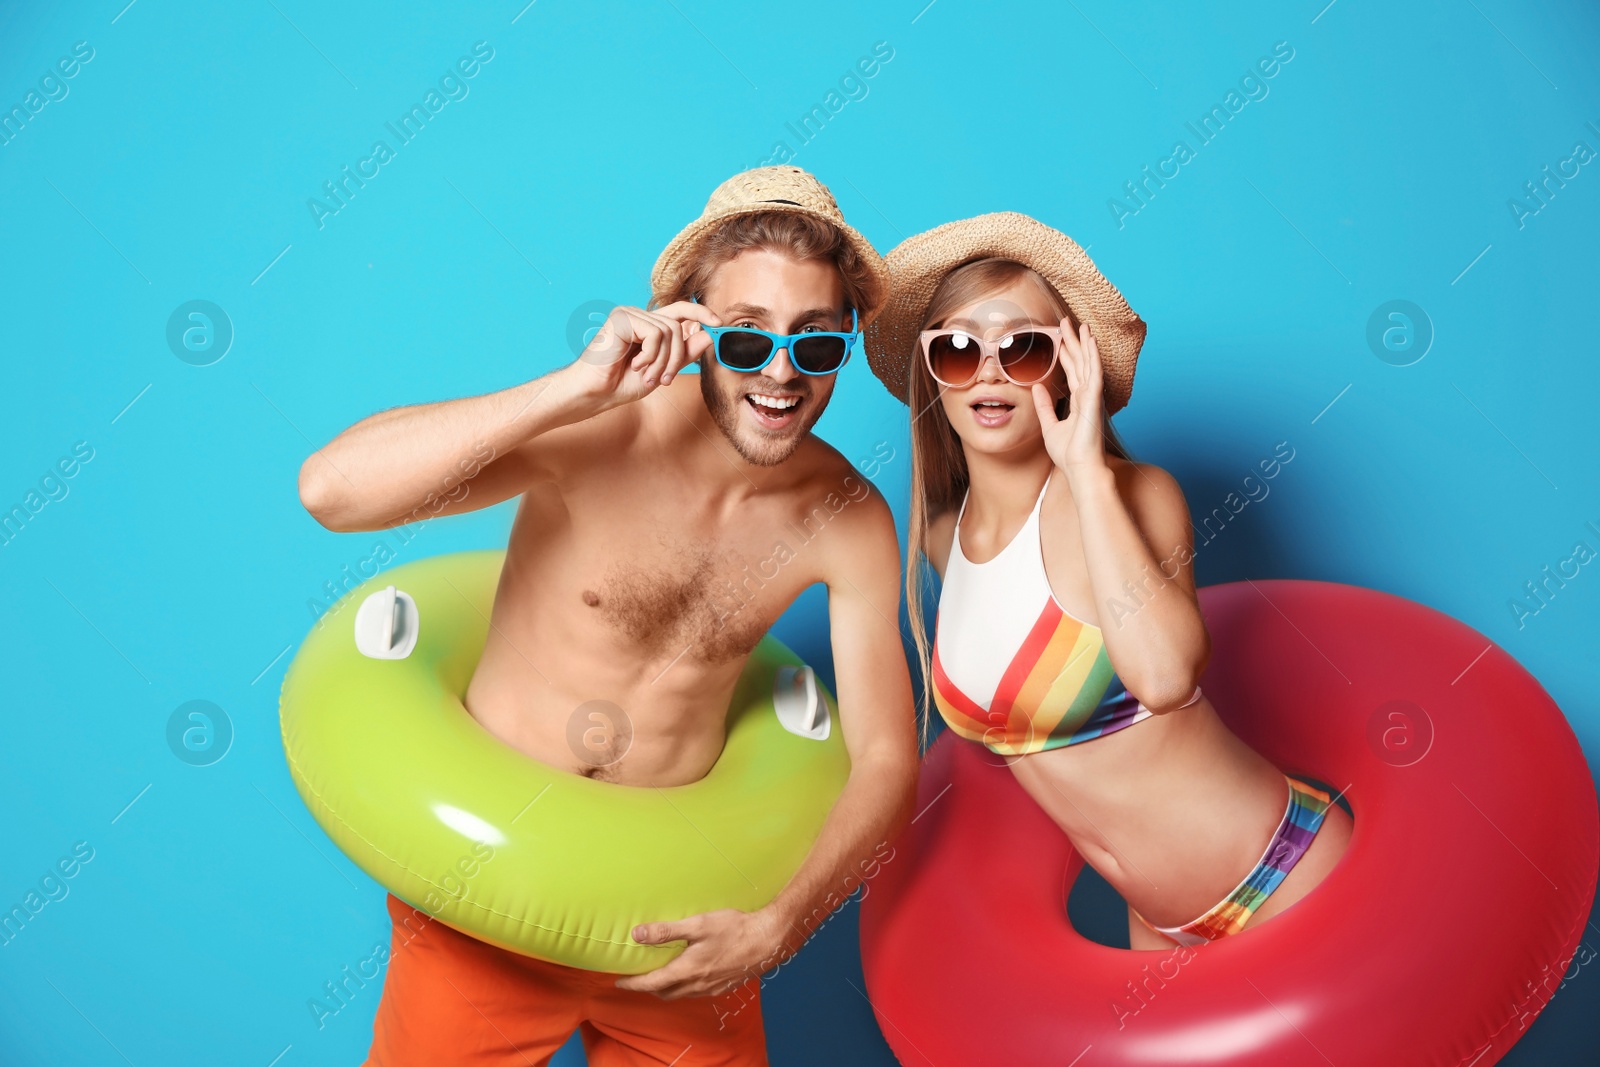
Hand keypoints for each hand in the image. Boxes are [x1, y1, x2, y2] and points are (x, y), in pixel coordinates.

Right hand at [563, 301, 719, 417]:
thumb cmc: (622, 384)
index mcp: (648, 325)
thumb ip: (684, 353)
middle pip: (678, 325)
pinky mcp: (622, 318)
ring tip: (646, 376)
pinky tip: (634, 365)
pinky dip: (651, 355)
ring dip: (662, 361)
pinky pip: (655, 334)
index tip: (719, 323)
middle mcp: (639, 315)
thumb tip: (709, 334)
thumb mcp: (663, 370)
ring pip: (669, 331)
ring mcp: (629, 314)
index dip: (701, 313)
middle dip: (677, 356)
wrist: (595, 393)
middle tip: (664, 379)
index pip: (681, 311)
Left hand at [614, 908, 788, 999]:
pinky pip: (696, 993)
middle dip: (648, 987)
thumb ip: (666, 931)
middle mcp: (697, 984)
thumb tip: (637, 935)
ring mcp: (711, 988)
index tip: (619, 981)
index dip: (633, 983)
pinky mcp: (723, 986)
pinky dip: (684, 987)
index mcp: (687, 970)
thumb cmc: (734, 929)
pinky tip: (689, 973)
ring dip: (666, 988)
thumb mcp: (698, 924)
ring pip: (680, 994)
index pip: (651, 983)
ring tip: (660, 974)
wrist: (768, 941)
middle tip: (638, 977)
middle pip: (664, 992)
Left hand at [1031, 318, 1107, 473]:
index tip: (1060, 337)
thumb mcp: (1049, 426)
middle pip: (1079, 362)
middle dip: (1073, 341)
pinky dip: (1093, 357)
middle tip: (1066, 322)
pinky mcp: (1094, 401)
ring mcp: (1092, 397)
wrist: (1079, 468)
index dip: (1066, 353)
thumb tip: (1036, 386)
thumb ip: (1044, 406)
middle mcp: (1087, 396)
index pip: (1072, 371)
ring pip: (1088, 363)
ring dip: (1084, 343)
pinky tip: (1090, 342)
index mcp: (1078, 401)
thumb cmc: (1068, 453)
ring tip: (1080, 325)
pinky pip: (1094, 374)